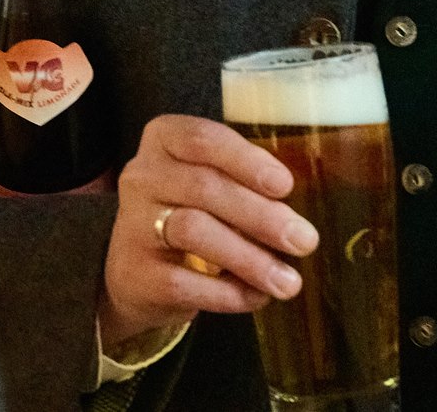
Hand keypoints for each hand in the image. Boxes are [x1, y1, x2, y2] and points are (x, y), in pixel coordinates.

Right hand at [98, 114, 318, 348]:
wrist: (138, 270)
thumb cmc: (192, 211)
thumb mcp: (214, 184)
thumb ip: (250, 184)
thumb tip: (299, 216)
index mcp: (165, 140)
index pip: (203, 139)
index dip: (246, 160)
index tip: (285, 185)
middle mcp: (142, 176)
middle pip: (204, 187)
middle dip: (261, 216)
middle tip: (304, 241)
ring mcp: (132, 224)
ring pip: (193, 231)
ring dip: (249, 258)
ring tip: (288, 281)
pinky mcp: (134, 272)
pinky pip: (183, 281)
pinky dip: (226, 292)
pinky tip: (256, 297)